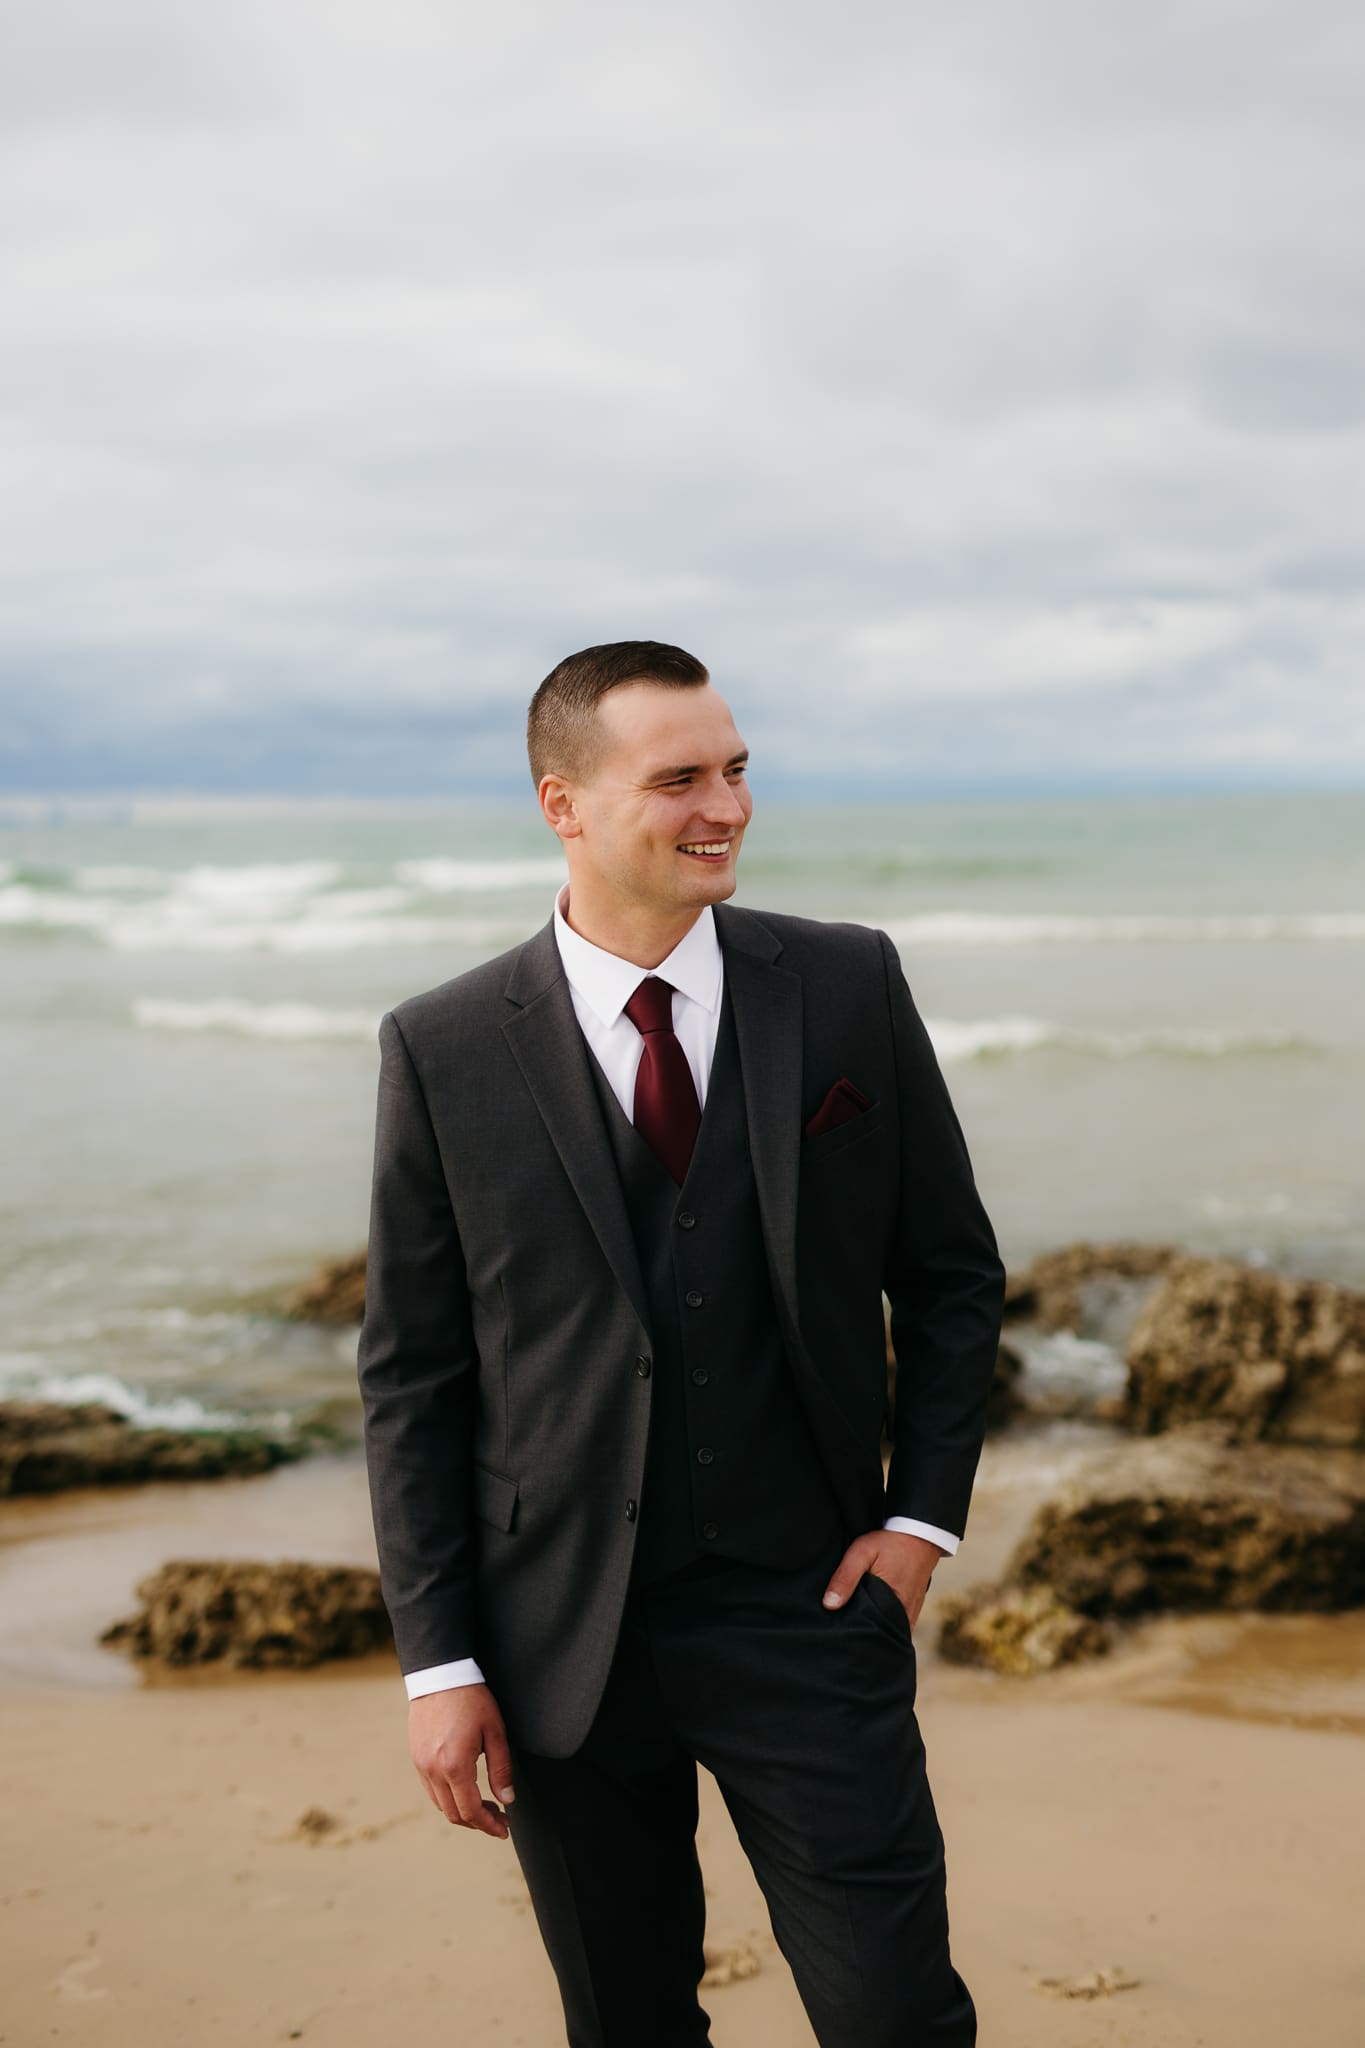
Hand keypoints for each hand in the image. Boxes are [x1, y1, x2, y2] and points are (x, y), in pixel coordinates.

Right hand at [409, 1683, 515, 1839]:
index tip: (504, 1829)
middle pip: (454, 1814)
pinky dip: (448, 1798)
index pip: (471, 1811)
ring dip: (463, 1812)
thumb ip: (501, 1769)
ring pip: (441, 1805)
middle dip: (478, 1822)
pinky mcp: (416, 1757)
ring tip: (484, 1806)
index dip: (488, 1825)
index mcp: (455, 1766)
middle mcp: (433, 1770)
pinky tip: (464, 1790)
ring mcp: (421, 1765)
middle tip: (499, 1819)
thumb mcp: (495, 1731)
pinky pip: (431, 1790)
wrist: (440, 1674)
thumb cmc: (471, 1699)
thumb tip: (506, 1800)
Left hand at [821, 1528, 944, 1630]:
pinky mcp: (913, 1610)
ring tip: (856, 1629)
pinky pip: (898, 1627)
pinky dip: (886, 1626)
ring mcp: (911, 1615)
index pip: (870, 1632)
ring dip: (875, 1631)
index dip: (854, 1635)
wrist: (920, 1534)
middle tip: (844, 1635)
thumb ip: (846, 1577)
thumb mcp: (862, 1552)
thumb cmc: (890, 1543)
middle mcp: (904, 1615)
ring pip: (889, 1633)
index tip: (839, 1635)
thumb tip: (829, 1605)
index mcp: (892, 1605)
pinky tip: (872, 1620)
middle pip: (880, 1636)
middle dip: (863, 1637)